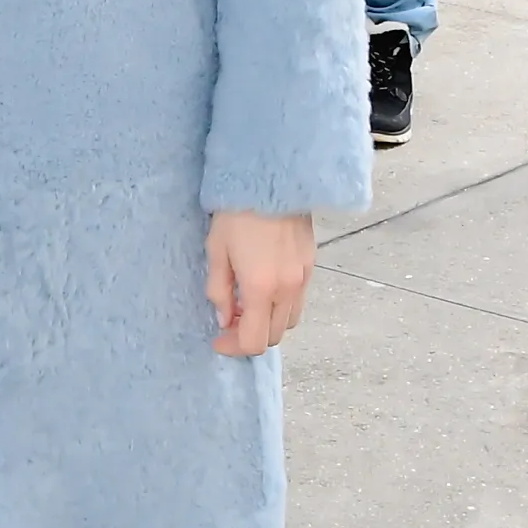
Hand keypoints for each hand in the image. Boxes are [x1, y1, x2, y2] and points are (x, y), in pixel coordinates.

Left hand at [206, 209, 315, 358]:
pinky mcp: (310, 265)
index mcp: (261, 289)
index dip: (233, 348)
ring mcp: (303, 278)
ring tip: (247, 304)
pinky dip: (280, 305)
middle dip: (250, 336)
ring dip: (267, 322)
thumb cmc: (238, 213)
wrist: (272, 179)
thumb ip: (219, 291)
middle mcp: (287, 289)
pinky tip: (264, 287)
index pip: (253, 342)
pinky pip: (297, 300)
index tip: (218, 340)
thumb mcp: (216, 251)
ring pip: (288, 320)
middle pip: (273, 336)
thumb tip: (224, 318)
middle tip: (229, 321)